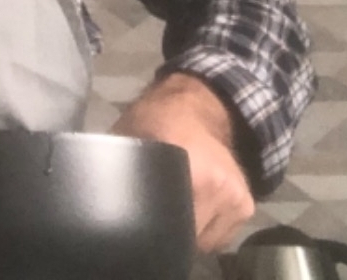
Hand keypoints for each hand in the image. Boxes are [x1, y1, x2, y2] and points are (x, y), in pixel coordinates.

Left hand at [110, 72, 253, 252]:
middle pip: (187, 235)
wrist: (197, 105)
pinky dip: (205, 231)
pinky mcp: (246, 204)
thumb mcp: (128, 141)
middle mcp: (219, 185)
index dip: (151, 230)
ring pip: (205, 241)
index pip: (168, 222)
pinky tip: (192, 210)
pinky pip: (220, 236)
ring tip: (172, 209)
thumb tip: (100, 203)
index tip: (139, 226)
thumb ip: (119, 174)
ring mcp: (236, 196)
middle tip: (152, 216)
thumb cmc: (155, 120)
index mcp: (191, 168)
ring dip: (188, 234)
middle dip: (169, 233)